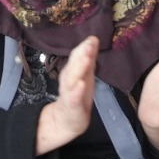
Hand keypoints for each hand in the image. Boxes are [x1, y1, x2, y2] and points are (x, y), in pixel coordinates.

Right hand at [35, 36, 100, 154]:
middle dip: (81, 53)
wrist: (65, 121)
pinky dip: (76, 91)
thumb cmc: (77, 94)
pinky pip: (73, 98)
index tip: (93, 37)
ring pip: (72, 79)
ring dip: (78, 68)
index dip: (84, 47)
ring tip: (86, 58)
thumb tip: (94, 38)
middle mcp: (69, 79)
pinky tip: (81, 84)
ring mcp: (69, 93)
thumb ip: (88, 57)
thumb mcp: (84, 74)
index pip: (77, 56)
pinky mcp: (71, 106)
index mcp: (73, 71)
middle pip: (74, 64)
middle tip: (90, 43)